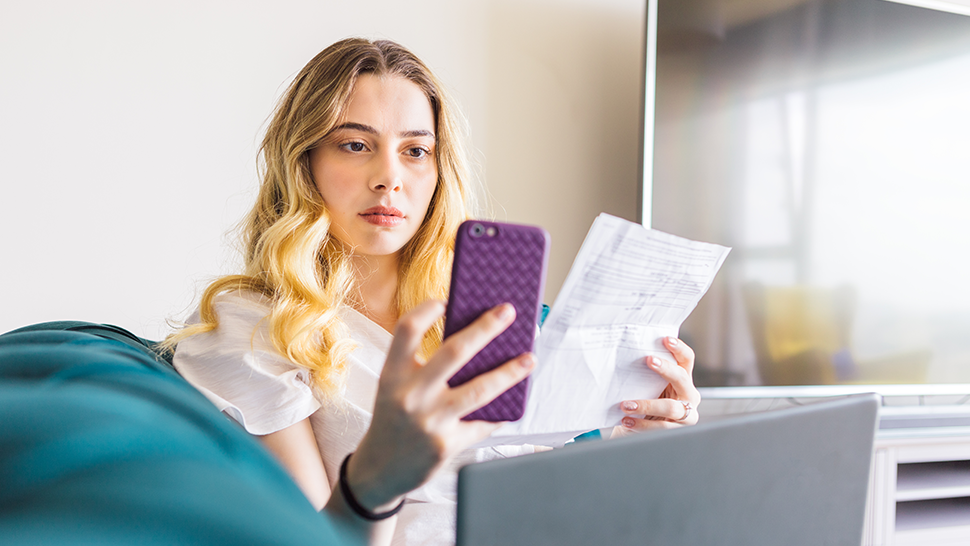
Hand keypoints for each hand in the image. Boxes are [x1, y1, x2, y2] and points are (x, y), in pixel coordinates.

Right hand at [346, 300, 535, 510]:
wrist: (380, 470)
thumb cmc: (393, 419)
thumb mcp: (394, 387)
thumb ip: (421, 365)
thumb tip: (474, 339)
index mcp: (392, 375)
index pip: (407, 329)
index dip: (427, 310)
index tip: (447, 300)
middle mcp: (410, 395)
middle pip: (455, 352)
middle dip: (487, 328)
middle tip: (508, 311)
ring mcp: (430, 421)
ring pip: (480, 389)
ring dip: (510, 372)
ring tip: (529, 359)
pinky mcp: (447, 444)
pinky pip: (483, 423)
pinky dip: (500, 412)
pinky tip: (513, 401)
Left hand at [612, 336, 699, 436]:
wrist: (643, 429)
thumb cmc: (647, 401)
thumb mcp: (649, 386)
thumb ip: (646, 374)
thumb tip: (626, 356)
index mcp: (684, 378)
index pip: (687, 359)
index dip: (679, 348)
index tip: (666, 339)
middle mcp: (689, 395)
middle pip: (681, 378)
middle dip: (665, 368)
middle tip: (648, 360)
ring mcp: (686, 414)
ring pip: (671, 407)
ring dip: (647, 404)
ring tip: (626, 405)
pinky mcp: (678, 431)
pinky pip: (661, 427)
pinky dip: (642, 424)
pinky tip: (627, 420)